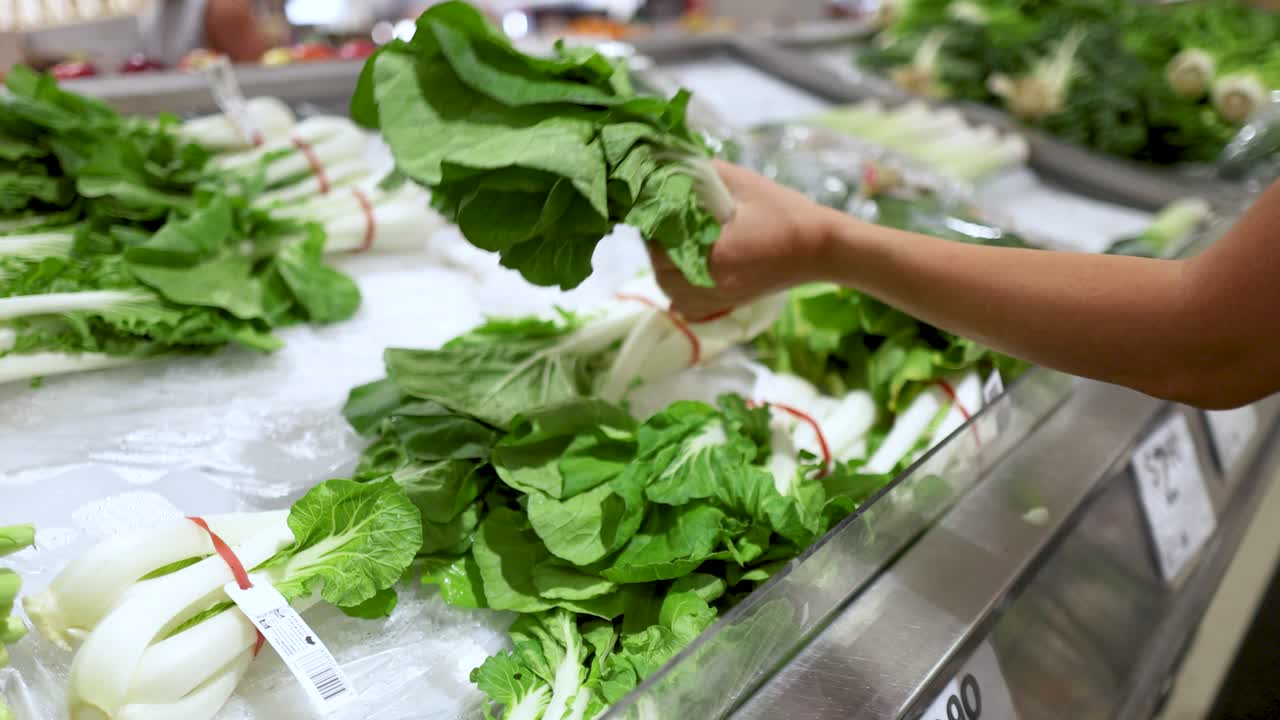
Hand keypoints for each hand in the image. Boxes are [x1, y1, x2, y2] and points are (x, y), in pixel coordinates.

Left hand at [650, 161, 834, 320]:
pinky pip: (687, 305)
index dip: (653, 224)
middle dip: (658, 246)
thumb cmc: (784, 212)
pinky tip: (686, 269)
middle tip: (665, 223)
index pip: (660, 244)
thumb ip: (703, 173)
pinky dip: (679, 289)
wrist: (820, 248)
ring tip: (674, 244)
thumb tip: (671, 163)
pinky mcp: (726, 305)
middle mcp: (712, 282)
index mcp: (714, 253)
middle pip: (660, 270)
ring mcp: (719, 298)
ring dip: (665, 268)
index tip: (657, 207)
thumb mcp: (742, 183)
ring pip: (670, 290)